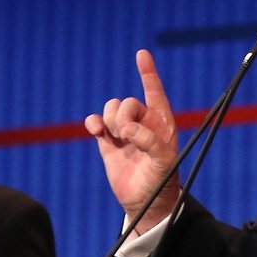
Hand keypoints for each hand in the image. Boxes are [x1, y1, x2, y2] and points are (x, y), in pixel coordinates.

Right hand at [84, 50, 179, 231]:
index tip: (142, 54)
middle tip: (126, 136)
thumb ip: (149, 141)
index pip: (154, 91)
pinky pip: (96, 122)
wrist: (144, 201)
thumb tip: (127, 129)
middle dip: (123, 115)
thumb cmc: (161, 181)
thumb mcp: (163, 161)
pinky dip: (93, 123)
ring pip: (111, 109)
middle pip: (127, 102)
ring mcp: (124, 131)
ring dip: (110, 120)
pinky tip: (95, 131)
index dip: (148, 73)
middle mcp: (143, 122)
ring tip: (117, 139)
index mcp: (161, 122)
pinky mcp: (108, 141)